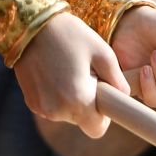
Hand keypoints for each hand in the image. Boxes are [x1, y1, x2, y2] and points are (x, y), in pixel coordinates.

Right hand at [12, 13, 128, 138]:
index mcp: (79, 100)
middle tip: (86, 75)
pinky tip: (55, 72)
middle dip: (87, 103)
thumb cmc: (70, 35)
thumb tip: (124, 94)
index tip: (102, 95)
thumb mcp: (102, 52)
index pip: (97, 129)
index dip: (103, 116)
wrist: (31, 26)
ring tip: (69, 69)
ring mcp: (41, 108)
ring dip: (71, 99)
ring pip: (66, 113)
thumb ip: (117, 78)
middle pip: (81, 120)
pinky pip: (51, 106)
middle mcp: (58, 110)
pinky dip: (57, 95)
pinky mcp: (31, 102)